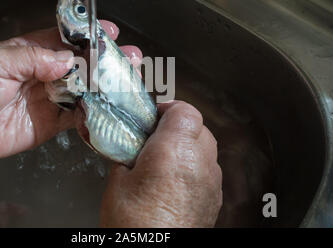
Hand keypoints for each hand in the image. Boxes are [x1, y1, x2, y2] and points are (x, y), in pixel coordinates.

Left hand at [0, 21, 140, 194]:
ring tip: (129, 80)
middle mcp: (41, 74)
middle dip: (105, 60)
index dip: (87, 34)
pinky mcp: (48, 125)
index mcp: (27, 52)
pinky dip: (93, 113)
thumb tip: (67, 61)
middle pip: (80, 65)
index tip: (109, 30)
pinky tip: (110, 107)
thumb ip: (32, 58)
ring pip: (83, 90)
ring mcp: (46, 100)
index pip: (64, 39)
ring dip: (105, 85)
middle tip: (130, 57)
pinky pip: (75, 118)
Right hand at [100, 101, 222, 226]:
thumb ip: (127, 154)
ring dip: (188, 146)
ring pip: (206, 147)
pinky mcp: (214, 199)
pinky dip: (194, 166)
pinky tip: (175, 180)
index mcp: (174, 151)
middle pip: (198, 126)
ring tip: (165, 159)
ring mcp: (210, 182)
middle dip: (178, 125)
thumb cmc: (135, 224)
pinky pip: (208, 170)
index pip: (185, 110)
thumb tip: (130, 146)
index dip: (169, 108)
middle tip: (156, 136)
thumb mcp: (118, 181)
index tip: (155, 115)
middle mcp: (199, 163)